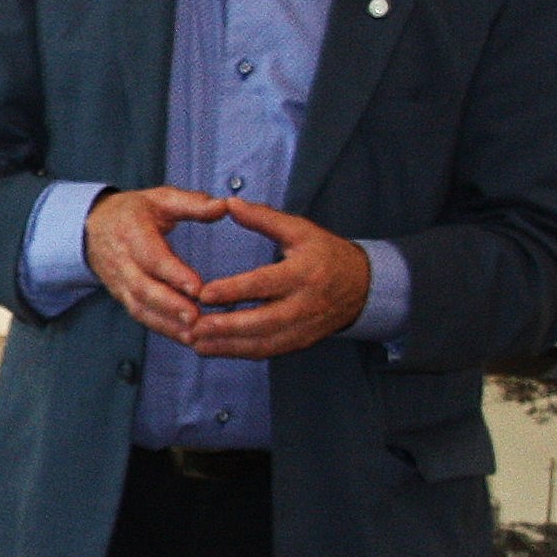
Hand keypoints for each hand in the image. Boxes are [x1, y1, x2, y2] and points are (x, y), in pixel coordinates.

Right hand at [81, 186, 229, 343]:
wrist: (92, 227)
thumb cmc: (132, 212)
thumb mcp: (161, 198)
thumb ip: (193, 203)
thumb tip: (224, 206)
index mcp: (132, 231)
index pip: (152, 257)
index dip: (174, 274)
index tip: (198, 288)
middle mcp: (122, 260)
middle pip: (144, 288)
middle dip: (170, 306)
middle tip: (196, 318)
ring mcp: (120, 282)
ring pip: (141, 307)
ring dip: (167, 324)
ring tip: (194, 334)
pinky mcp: (122, 296)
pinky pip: (141, 315)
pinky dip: (163, 328)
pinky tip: (186, 337)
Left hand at [187, 199, 371, 358]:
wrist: (362, 287)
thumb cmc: (326, 254)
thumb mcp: (300, 230)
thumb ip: (263, 218)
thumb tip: (230, 203)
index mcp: (304, 273)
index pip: (264, 284)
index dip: (233, 291)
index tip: (204, 294)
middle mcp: (304, 304)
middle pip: (262, 321)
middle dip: (226, 327)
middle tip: (193, 327)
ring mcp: (303, 327)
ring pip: (262, 343)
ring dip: (227, 346)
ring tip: (195, 341)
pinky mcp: (300, 342)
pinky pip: (267, 352)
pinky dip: (238, 352)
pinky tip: (213, 348)